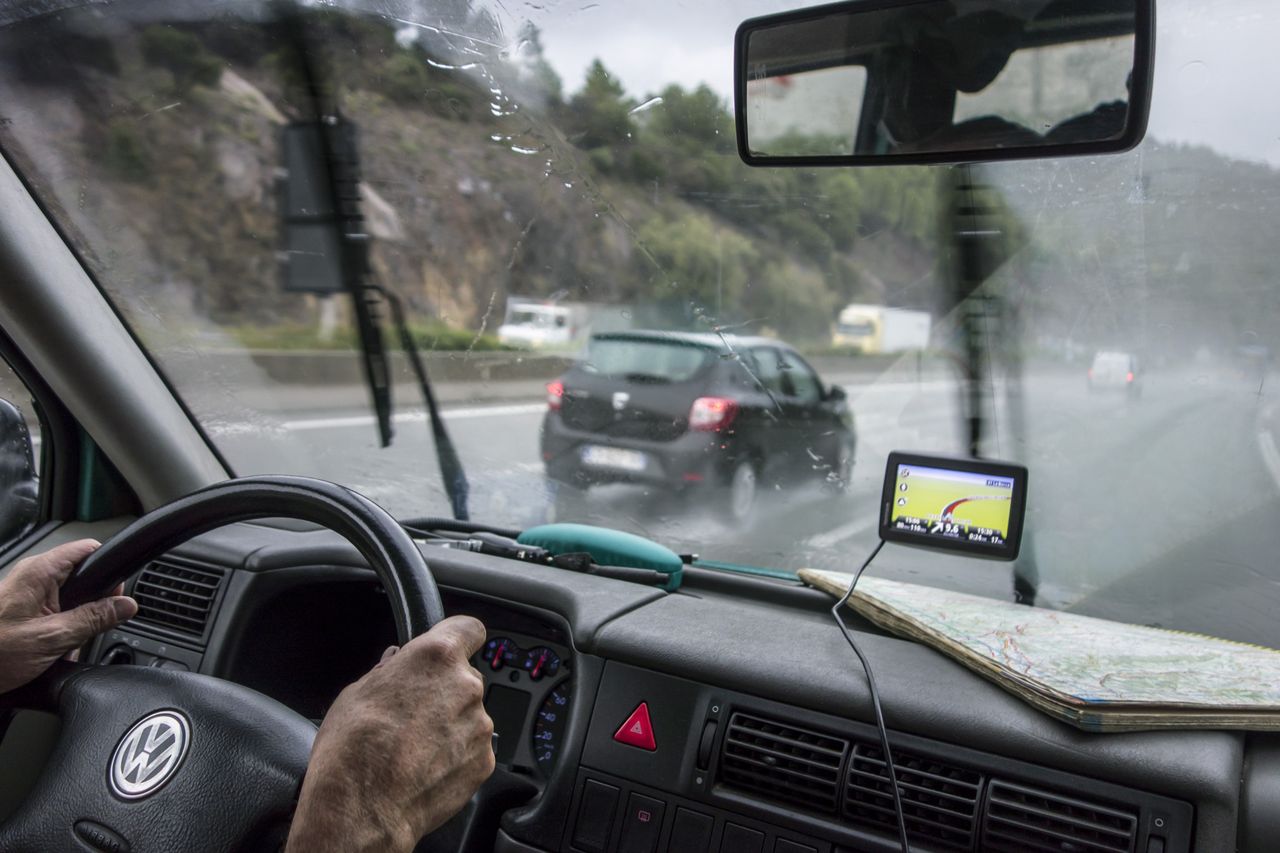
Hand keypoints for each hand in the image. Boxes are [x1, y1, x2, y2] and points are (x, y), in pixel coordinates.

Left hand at [0, 539, 137, 694]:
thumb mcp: (50, 638)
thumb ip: (92, 619)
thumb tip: (126, 605)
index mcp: (39, 572)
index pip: (88, 550)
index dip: (108, 570)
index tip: (116, 594)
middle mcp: (33, 577)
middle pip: (83, 577)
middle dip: (94, 605)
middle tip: (90, 629)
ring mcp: (26, 594)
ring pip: (71, 599)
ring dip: (76, 623)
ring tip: (65, 647)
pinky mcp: (22, 611)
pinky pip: (55, 614)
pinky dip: (61, 632)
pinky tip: (54, 652)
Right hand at [286, 615, 494, 852]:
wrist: (362, 808)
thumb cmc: (352, 749)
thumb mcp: (356, 692)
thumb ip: (388, 671)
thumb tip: (395, 663)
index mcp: (436, 657)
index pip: (469, 628)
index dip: (459, 637)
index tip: (454, 644)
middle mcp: (466, 686)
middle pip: (466, 677)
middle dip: (445, 690)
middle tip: (414, 712)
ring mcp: (479, 725)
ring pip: (469, 716)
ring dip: (450, 725)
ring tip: (414, 747)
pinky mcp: (483, 761)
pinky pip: (472, 749)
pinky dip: (455, 756)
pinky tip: (426, 767)